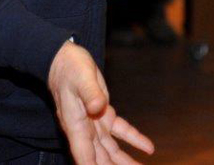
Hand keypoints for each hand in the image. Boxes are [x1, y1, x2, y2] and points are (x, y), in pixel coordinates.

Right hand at [47, 41, 154, 163]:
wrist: (65, 59)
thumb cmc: (69, 68)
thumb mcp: (81, 78)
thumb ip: (90, 94)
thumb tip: (98, 107)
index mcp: (76, 126)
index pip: (85, 156)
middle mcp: (85, 130)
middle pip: (100, 159)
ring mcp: (94, 124)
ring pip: (112, 150)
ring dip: (126, 161)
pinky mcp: (103, 114)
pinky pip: (120, 131)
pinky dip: (134, 139)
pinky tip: (148, 147)